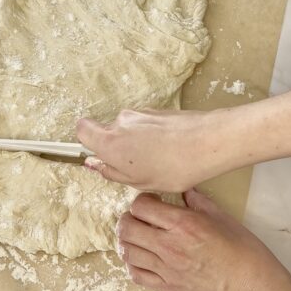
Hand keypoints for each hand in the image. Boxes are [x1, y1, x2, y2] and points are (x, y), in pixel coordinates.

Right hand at [77, 109, 221, 191]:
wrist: (208, 143)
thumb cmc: (173, 168)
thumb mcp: (138, 180)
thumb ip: (111, 171)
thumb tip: (94, 163)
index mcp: (110, 141)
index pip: (82, 129)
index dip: (87, 141)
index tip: (100, 155)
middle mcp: (121, 121)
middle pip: (109, 131)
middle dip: (118, 147)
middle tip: (137, 167)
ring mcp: (140, 113)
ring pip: (129, 129)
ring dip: (137, 143)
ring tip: (159, 161)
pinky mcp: (157, 110)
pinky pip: (145, 124)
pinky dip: (152, 136)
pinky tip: (169, 150)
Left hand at [117, 189, 289, 290]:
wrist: (253, 288)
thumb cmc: (244, 251)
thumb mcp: (223, 217)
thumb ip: (198, 201)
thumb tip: (184, 189)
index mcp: (183, 224)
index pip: (142, 206)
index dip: (143, 200)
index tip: (152, 201)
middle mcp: (169, 246)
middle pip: (127, 228)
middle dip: (128, 218)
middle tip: (140, 217)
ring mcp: (166, 270)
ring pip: (127, 252)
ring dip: (128, 240)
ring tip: (139, 236)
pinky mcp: (168, 288)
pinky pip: (136, 275)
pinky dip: (132, 263)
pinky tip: (142, 257)